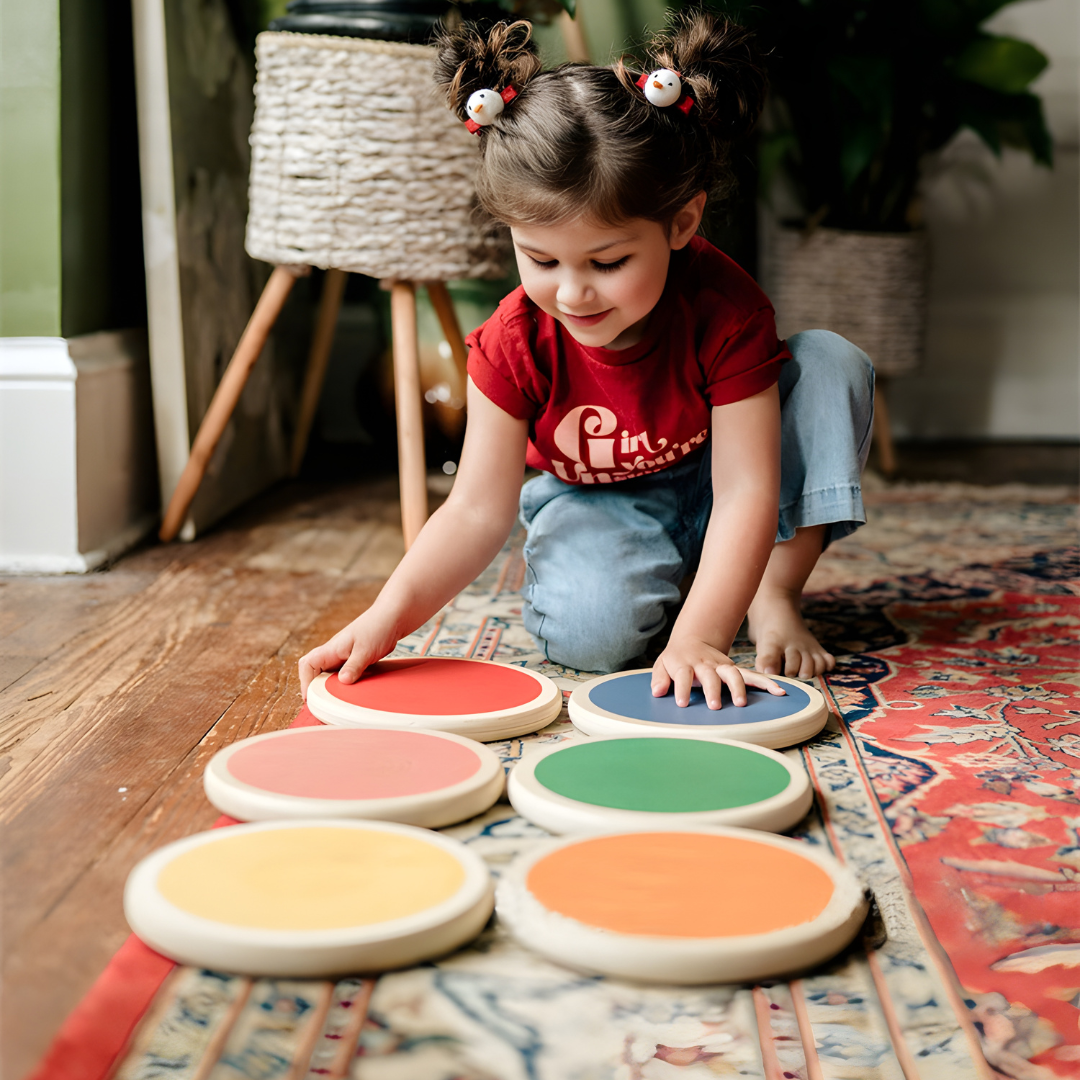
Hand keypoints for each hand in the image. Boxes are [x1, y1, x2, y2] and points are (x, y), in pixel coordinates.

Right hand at [298, 612, 398, 699]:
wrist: (393, 616)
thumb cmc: (378, 627)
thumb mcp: (365, 650)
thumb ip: (353, 666)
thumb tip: (342, 682)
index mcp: (332, 649)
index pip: (307, 664)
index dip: (305, 681)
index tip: (311, 697)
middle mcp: (335, 653)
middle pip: (316, 672)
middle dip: (317, 688)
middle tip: (326, 704)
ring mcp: (345, 656)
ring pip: (331, 674)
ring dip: (332, 687)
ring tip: (339, 701)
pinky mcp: (356, 659)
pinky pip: (345, 674)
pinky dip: (346, 684)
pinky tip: (354, 691)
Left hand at [651, 633, 785, 708]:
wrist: (693, 640)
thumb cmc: (676, 659)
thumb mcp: (662, 665)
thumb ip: (659, 678)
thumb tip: (657, 692)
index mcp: (685, 663)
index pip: (683, 674)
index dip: (682, 688)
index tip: (682, 703)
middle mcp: (704, 663)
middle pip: (709, 675)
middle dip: (713, 689)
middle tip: (714, 706)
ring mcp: (721, 665)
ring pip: (732, 673)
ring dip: (738, 687)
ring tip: (742, 703)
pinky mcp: (734, 669)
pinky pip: (752, 675)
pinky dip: (765, 683)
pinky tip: (779, 692)